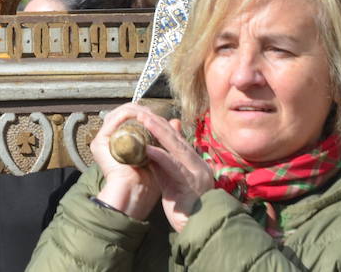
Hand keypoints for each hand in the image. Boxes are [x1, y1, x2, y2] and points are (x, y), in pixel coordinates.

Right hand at [88, 103, 163, 220]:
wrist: (135, 193)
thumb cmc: (148, 180)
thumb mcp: (158, 154)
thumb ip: (164, 137)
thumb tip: (176, 121)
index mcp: (119, 143)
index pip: (130, 121)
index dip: (145, 115)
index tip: (160, 116)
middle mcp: (109, 140)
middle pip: (124, 115)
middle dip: (142, 111)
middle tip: (155, 112)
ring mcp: (103, 140)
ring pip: (120, 114)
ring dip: (137, 110)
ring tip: (150, 114)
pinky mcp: (100, 141)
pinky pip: (115, 119)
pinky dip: (130, 114)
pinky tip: (143, 116)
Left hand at [137, 114, 214, 231]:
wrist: (197, 227)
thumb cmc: (183, 206)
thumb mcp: (173, 180)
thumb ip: (165, 164)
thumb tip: (152, 147)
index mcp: (195, 162)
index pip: (177, 139)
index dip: (162, 126)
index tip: (146, 116)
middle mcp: (198, 164)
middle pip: (177, 139)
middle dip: (158, 124)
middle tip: (142, 112)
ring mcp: (196, 173)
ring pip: (176, 148)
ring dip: (158, 133)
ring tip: (143, 121)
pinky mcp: (190, 184)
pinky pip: (174, 166)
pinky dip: (160, 156)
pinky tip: (147, 149)